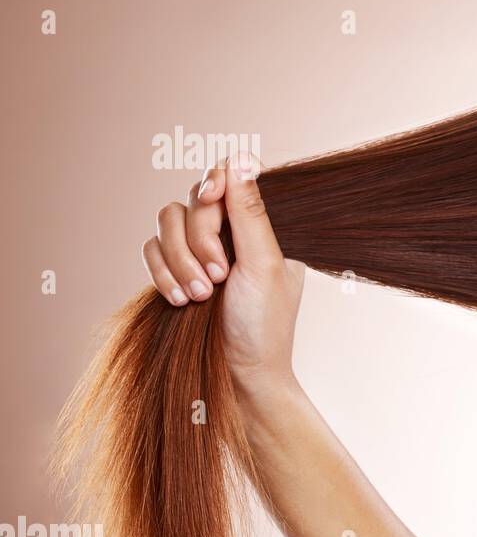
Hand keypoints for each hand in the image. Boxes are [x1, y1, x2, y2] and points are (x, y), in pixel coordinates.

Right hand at [141, 148, 304, 392]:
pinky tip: (180, 300)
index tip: (212, 198)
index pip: (234, 176)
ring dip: (180, 260)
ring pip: (168, 221)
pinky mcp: (177, 270)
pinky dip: (162, 274)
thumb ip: (250, 213)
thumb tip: (243, 161)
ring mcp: (202, 250)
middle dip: (201, 239)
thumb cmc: (264, 324)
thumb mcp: (263, 265)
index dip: (217, 179)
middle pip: (195, 198)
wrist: (240, 375)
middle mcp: (232, 232)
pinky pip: (151, 249)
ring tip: (201, 295)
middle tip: (219, 277)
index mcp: (264, 226)